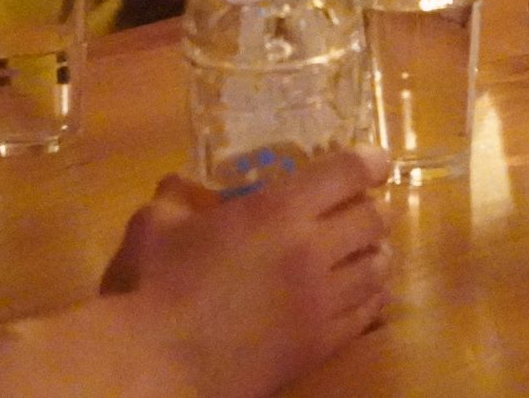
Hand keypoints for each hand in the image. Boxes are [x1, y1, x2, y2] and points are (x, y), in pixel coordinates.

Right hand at [96, 150, 388, 397]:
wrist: (155, 367)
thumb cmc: (151, 288)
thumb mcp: (155, 224)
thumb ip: (176, 198)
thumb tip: (179, 186)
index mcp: (278, 212)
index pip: (345, 174)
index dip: (369, 161)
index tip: (377, 160)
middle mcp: (313, 251)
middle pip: (373, 221)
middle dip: (372, 209)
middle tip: (361, 209)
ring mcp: (321, 303)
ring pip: (377, 269)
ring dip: (375, 254)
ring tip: (364, 252)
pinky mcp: (319, 346)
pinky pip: (365, 316)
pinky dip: (370, 299)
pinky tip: (363, 296)